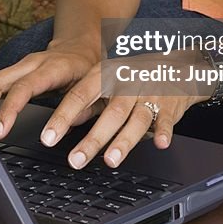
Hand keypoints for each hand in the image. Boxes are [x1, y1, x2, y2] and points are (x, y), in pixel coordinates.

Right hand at [0, 37, 102, 138]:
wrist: (80, 46)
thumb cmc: (88, 69)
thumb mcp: (94, 87)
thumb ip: (83, 108)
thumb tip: (63, 129)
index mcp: (52, 68)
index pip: (24, 87)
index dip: (9, 109)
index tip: (0, 132)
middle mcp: (31, 64)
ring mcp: (19, 66)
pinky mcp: (12, 72)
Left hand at [38, 52, 210, 168]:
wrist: (173, 63)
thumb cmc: (133, 76)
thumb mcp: (106, 82)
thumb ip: (88, 103)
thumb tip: (65, 124)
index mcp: (106, 75)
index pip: (80, 95)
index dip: (63, 117)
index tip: (49, 137)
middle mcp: (127, 84)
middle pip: (109, 113)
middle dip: (93, 139)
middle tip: (75, 160)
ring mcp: (149, 94)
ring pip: (136, 119)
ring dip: (124, 141)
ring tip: (110, 160)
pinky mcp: (170, 104)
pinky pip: (166, 119)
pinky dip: (163, 131)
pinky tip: (160, 143)